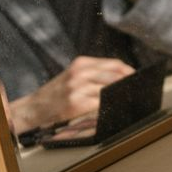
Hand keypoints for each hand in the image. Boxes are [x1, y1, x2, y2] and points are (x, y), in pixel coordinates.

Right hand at [14, 56, 134, 130]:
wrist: (33, 108)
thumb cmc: (56, 94)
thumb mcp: (73, 76)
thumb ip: (94, 74)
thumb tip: (123, 78)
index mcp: (81, 63)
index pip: (115, 64)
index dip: (129, 72)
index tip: (138, 79)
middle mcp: (80, 73)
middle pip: (116, 75)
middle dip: (129, 83)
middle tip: (138, 90)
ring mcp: (78, 88)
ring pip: (110, 89)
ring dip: (121, 95)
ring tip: (128, 99)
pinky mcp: (76, 103)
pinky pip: (101, 103)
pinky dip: (110, 106)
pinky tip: (113, 108)